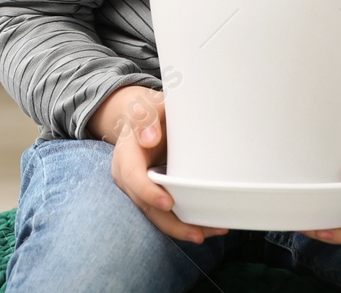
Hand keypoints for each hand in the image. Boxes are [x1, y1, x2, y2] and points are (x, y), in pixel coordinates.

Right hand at [88, 85, 229, 244]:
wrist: (146, 120)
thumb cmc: (150, 113)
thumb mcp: (147, 107)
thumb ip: (146, 117)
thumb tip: (149, 138)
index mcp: (126, 156)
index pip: (133, 177)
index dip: (149, 193)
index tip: (169, 203)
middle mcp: (130, 179)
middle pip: (147, 207)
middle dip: (172, 224)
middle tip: (198, 234)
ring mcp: (141, 191)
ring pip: (159, 216)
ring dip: (184, 228)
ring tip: (214, 231)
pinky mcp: (155, 196)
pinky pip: (168, 214)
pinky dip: (187, 221)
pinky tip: (210, 225)